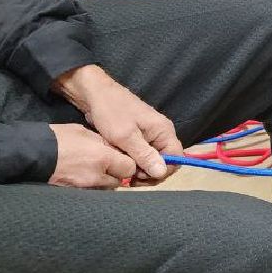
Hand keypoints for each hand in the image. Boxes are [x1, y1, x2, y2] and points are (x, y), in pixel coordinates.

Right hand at [47, 124, 136, 189]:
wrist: (34, 152)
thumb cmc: (60, 138)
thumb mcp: (86, 133)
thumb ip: (104, 144)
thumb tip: (115, 150)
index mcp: (103, 158)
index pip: (129, 168)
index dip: (127, 163)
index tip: (122, 158)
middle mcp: (97, 175)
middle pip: (118, 181)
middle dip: (116, 173)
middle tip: (109, 165)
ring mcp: (85, 187)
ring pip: (105, 188)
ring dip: (104, 181)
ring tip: (95, 170)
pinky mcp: (74, 192)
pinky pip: (91, 192)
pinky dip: (91, 186)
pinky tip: (84, 177)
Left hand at [54, 65, 182, 183]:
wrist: (95, 95)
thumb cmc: (111, 112)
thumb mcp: (125, 137)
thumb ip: (145, 155)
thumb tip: (161, 173)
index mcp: (164, 131)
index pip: (176, 159)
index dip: (162, 171)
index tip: (142, 176)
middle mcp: (161, 133)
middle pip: (165, 161)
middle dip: (150, 173)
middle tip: (130, 177)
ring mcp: (150, 135)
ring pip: (153, 160)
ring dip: (140, 168)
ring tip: (123, 170)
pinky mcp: (139, 137)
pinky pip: (143, 155)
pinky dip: (134, 162)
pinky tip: (121, 163)